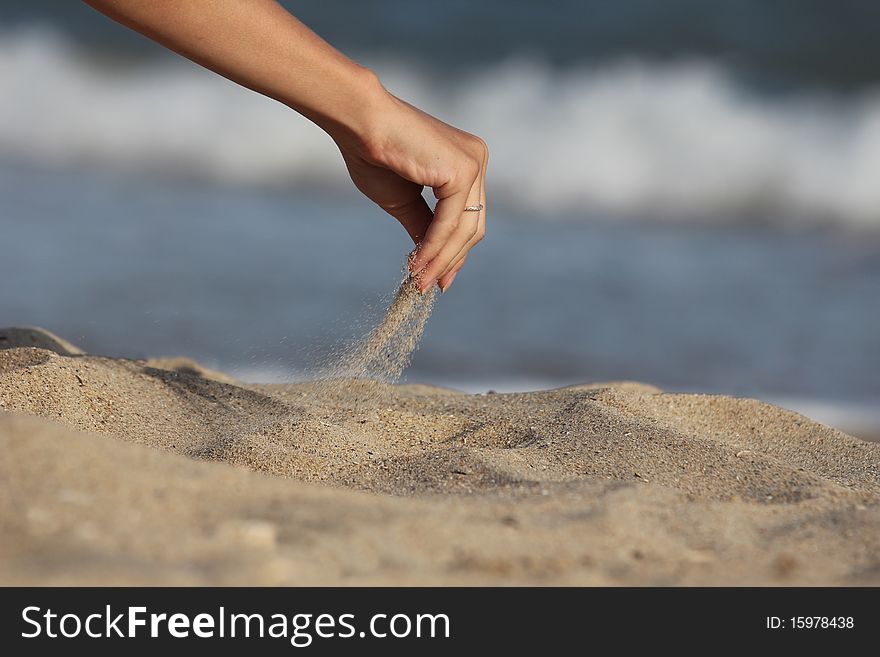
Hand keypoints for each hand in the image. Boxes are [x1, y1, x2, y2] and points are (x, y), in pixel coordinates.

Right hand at [335, 92, 487, 292]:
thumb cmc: (373, 154)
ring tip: (419, 281)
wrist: (358, 124)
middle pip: (473, 226)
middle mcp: (477, 160)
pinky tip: (417, 264)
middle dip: (450, 261)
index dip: (455, 252)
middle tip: (430, 286)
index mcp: (466, 163)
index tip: (440, 279)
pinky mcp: (464, 171)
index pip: (469, 217)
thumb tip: (430, 259)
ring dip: (440, 260)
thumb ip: (423, 227)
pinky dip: (434, 247)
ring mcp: (474, 163)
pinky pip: (450, 223)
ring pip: (464, 229)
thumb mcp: (404, 201)